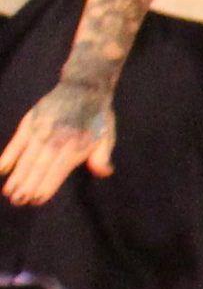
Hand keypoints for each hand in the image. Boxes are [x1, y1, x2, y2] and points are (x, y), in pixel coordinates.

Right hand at [0, 83, 111, 205]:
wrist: (84, 87)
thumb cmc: (97, 117)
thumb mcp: (107, 137)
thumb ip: (102, 157)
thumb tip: (104, 173)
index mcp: (75, 146)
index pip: (57, 172)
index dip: (46, 187)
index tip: (36, 200)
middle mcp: (56, 140)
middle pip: (38, 168)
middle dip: (27, 186)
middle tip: (17, 201)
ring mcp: (41, 131)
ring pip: (26, 158)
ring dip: (16, 176)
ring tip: (9, 192)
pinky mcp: (30, 122)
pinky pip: (16, 143)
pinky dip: (8, 156)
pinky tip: (1, 170)